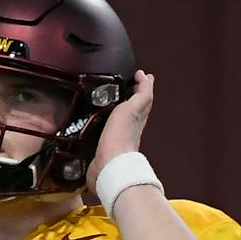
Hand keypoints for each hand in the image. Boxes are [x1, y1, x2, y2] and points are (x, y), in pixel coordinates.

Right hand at [87, 69, 154, 193]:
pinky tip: (94, 122)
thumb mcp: (135, 108)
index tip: (136, 74)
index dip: (141, 85)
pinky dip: (102, 124)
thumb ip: (142, 93)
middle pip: (132, 108)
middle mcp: (128, 126)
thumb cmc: (121, 137)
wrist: (108, 165)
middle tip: (123, 85)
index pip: (143, 97)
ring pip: (119, 119)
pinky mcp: (101, 146)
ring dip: (115, 109)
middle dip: (129, 95)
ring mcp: (115, 137)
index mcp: (137, 116)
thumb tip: (145, 76)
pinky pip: (104, 131)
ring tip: (107, 100)